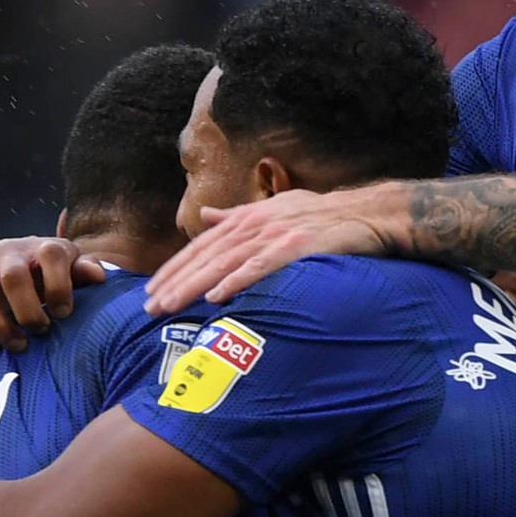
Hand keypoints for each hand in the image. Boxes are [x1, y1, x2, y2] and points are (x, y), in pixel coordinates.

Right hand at [0, 236, 106, 353]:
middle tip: (40, 331)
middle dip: (28, 312)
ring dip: (1, 328)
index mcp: (41, 248)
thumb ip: (83, 272)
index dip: (60, 286)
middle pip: (13, 277)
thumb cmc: (46, 273)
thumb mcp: (68, 269)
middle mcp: (7, 253)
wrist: (0, 262)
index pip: (51, 256)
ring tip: (19, 345)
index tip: (64, 314)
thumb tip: (99, 276)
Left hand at [144, 186, 398, 313]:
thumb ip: (237, 215)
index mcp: (246, 218)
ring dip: (193, 286)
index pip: (201, 246)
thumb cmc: (320, 215)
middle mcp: (254, 225)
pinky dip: (236, 281)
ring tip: (170, 306)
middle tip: (150, 307)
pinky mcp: (295, 248)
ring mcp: (274, 235)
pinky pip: (258, 267)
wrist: (365, 213)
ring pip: (223, 264)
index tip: (151, 290)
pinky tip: (215, 297)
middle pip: (205, 256)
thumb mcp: (274, 209)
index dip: (174, 268)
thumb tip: (207, 216)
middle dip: (174, 282)